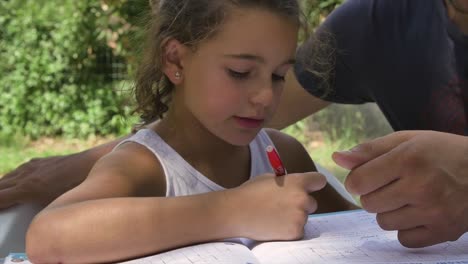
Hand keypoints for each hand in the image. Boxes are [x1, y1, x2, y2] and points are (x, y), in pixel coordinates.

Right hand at [0, 154, 90, 208]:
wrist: (90, 164)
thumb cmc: (76, 187)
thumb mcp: (55, 204)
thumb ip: (40, 213)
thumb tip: (37, 223)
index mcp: (27, 188)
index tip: (0, 210)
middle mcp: (26, 175)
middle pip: (0, 186)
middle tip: (1, 206)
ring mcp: (32, 166)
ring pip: (7, 177)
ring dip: (3, 187)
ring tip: (4, 196)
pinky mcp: (39, 162)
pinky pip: (18, 171)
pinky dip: (13, 179)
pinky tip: (16, 183)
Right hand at [227, 172, 326, 240]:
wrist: (236, 212)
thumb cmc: (250, 193)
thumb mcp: (269, 178)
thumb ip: (286, 181)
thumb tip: (294, 185)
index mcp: (297, 182)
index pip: (319, 180)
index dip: (314, 184)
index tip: (310, 187)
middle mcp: (302, 199)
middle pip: (312, 202)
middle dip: (301, 204)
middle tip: (282, 206)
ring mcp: (299, 217)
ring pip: (303, 217)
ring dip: (293, 217)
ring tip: (273, 216)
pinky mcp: (295, 232)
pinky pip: (297, 230)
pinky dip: (288, 229)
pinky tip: (273, 225)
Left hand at [332, 131, 467, 247]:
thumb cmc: (443, 152)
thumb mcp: (407, 140)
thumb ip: (370, 150)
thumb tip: (337, 158)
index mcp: (409, 159)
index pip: (357, 181)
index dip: (356, 179)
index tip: (367, 176)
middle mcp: (421, 187)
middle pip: (368, 203)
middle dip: (373, 194)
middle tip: (393, 185)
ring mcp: (433, 212)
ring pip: (383, 222)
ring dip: (389, 211)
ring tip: (407, 198)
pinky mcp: (443, 231)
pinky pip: (404, 239)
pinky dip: (406, 228)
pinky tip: (418, 213)